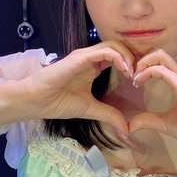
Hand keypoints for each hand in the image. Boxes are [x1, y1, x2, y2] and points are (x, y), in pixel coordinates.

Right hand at [20, 42, 134, 136]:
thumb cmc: (58, 102)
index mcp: (93, 66)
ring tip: (132, 73)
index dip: (131, 66)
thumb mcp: (91, 110)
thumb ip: (109, 115)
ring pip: (113, 45)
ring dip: (127, 57)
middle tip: (139, 76)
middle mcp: (90, 58)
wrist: (37, 101)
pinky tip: (124, 71)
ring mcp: (85, 56)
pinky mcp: (80, 58)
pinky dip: (118, 58)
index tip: (137, 82)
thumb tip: (127, 130)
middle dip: (133, 59)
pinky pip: (104, 51)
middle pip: (119, 47)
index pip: (118, 56)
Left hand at [127, 49, 176, 154]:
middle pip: (159, 53)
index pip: (161, 61)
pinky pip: (161, 70)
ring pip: (160, 55)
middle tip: (132, 77)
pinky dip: (146, 73)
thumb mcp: (165, 123)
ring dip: (143, 64)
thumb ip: (148, 120)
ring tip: (135, 79)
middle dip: (142, 61)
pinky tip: (138, 83)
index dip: (145, 66)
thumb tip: (129, 125)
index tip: (135, 82)